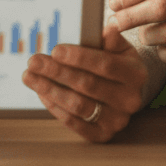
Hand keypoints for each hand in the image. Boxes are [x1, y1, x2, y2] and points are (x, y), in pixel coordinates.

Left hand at [22, 24, 146, 142]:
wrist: (127, 90)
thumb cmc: (117, 62)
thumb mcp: (119, 46)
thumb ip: (110, 38)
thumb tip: (107, 30)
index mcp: (135, 74)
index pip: (105, 65)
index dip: (79, 57)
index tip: (55, 50)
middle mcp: (129, 100)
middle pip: (87, 85)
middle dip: (56, 72)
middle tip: (34, 62)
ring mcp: (116, 121)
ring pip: (78, 106)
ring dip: (50, 90)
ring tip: (30, 77)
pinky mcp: (103, 135)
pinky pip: (75, 123)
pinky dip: (55, 108)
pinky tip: (42, 93)